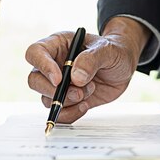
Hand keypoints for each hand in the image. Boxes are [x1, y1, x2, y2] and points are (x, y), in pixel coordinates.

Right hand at [25, 17, 150, 122]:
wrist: (124, 66)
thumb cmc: (114, 51)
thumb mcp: (108, 49)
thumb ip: (92, 59)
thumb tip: (75, 77)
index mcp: (57, 45)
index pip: (35, 53)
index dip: (42, 66)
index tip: (59, 79)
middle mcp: (53, 65)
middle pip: (35, 81)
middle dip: (53, 91)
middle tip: (76, 92)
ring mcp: (58, 85)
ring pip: (47, 99)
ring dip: (68, 102)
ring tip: (90, 91)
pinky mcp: (67, 101)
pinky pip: (59, 113)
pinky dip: (71, 114)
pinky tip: (86, 105)